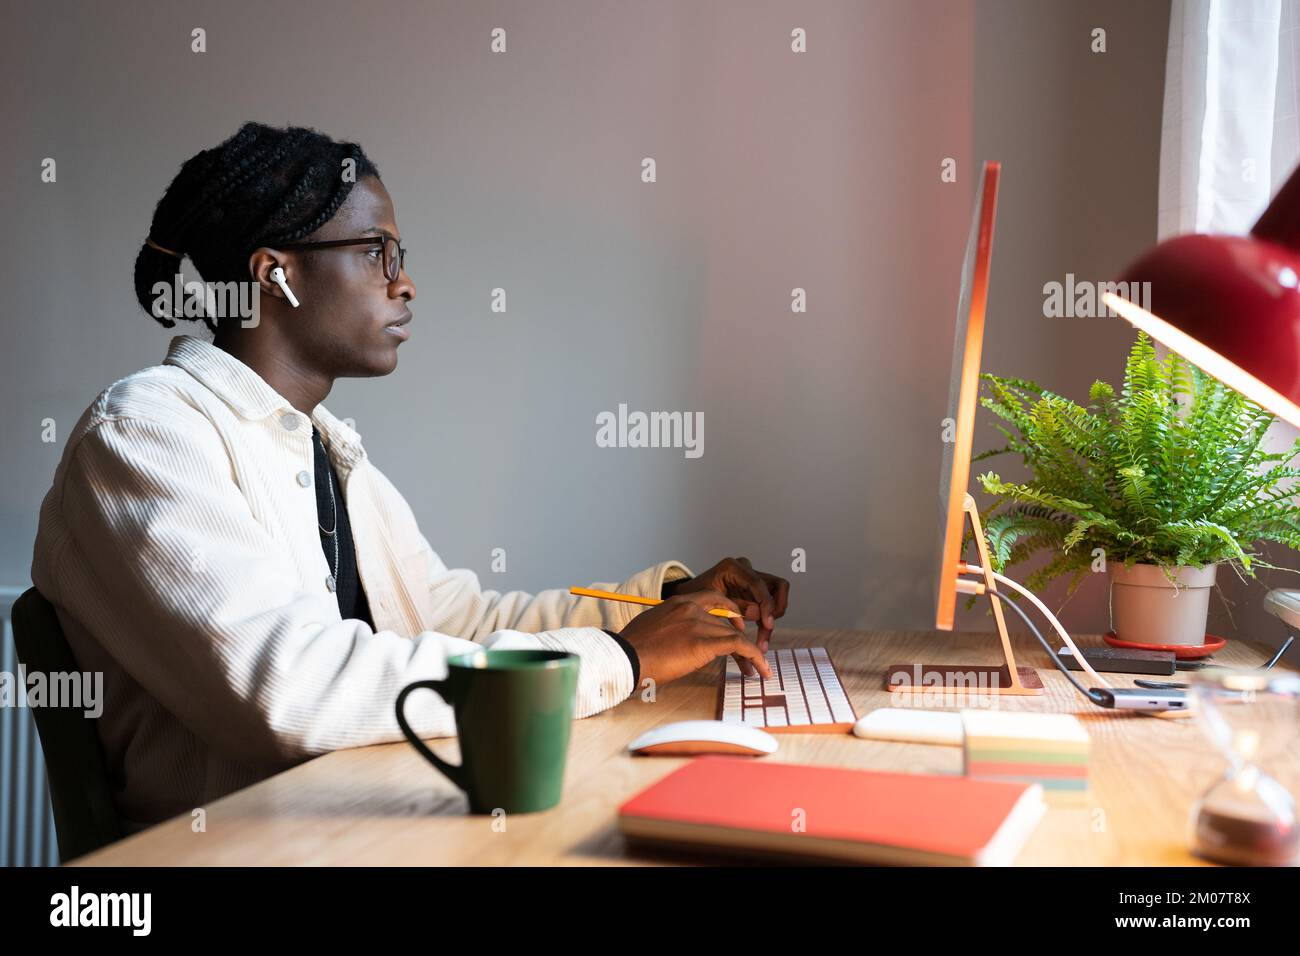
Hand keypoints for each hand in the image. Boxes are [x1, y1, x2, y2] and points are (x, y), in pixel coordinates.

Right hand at [619, 591, 771, 686]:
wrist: (624, 658)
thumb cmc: (631, 650)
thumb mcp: (651, 628)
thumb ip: (670, 628)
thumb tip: (678, 640)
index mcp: (677, 603)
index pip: (713, 598)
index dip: (730, 612)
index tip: (737, 627)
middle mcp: (690, 608)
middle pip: (727, 620)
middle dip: (741, 637)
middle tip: (749, 654)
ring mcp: (697, 623)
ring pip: (734, 635)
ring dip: (749, 653)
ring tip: (756, 670)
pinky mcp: (702, 642)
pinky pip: (738, 646)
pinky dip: (754, 657)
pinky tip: (760, 670)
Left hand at [664, 557, 790, 652]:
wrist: (684, 599)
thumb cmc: (691, 598)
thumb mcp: (709, 603)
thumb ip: (735, 607)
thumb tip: (758, 614)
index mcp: (732, 568)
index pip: (758, 584)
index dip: (766, 604)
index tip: (767, 623)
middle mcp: (745, 570)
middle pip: (777, 586)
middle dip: (775, 609)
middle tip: (767, 629)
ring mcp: (751, 580)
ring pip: (775, 597)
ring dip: (771, 618)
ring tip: (762, 640)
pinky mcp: (753, 593)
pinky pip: (767, 606)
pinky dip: (765, 621)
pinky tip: (759, 639)